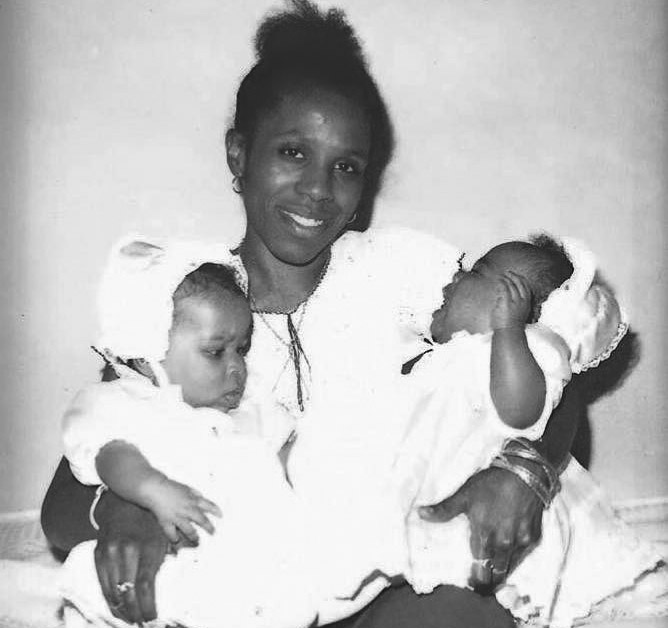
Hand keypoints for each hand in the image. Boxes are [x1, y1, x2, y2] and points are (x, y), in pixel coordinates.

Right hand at [94, 491, 168, 623]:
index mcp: (147, 546)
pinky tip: (116, 606)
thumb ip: (175, 551)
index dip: (147, 606)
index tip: (152, 618)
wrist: (124, 499)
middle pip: (128, 593)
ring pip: (113, 591)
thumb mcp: (166, 533)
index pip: (145, 585)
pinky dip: (109, 598)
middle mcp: (126, 550)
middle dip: (135, 612)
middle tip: (142, 623)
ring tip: (130, 619)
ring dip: (121, 609)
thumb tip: (190, 564)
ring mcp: (110, 552)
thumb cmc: (151, 519)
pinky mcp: (98, 553)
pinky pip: (101, 582)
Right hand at [142, 475, 221, 543]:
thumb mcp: (185, 488)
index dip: (216, 511)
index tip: (221, 516)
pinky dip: (174, 538)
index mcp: (193, 499)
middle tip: (213, 532)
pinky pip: (172, 534)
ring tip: (197, 540)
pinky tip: (176, 540)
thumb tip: (201, 496)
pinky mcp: (167, 522)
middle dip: (209, 528)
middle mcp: (187, 509)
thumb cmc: (170, 487)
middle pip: (202, 520)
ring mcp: (177, 516)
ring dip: (194, 536)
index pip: (209, 505)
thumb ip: (194, 493)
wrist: (154, 488)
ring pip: (189, 530)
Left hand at [419, 466, 542, 591]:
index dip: (474, 578)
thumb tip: (420, 514)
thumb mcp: (464, 494)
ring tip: (494, 575)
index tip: (470, 583)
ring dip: (502, 572)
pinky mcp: (535, 538)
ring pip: (511, 567)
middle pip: (496, 574)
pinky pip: (523, 555)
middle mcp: (503, 544)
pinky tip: (508, 554)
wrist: (524, 473)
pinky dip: (515, 558)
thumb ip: (444, 509)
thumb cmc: (491, 483)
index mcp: (484, 537)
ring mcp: (521, 543)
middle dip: (488, 581)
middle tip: (481, 584)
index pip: (479, 569)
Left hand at [490, 271, 532, 329]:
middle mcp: (522, 301)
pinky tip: (497, 281)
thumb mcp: (519, 315)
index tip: (516, 275)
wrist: (509, 333)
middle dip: (513, 276)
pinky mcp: (505, 302)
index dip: (521, 279)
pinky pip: (503, 288)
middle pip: (519, 284)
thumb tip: (510, 299)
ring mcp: (514, 301)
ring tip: (500, 276)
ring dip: (505, 278)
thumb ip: (517, 306)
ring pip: (511, 285)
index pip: (526, 287)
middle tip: (507, 272)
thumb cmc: (512, 326)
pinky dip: (501, 282)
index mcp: (526, 303)